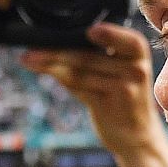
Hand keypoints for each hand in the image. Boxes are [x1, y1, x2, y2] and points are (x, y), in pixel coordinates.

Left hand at [22, 22, 167, 166]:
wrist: (136, 134)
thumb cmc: (122, 94)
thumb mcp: (121, 68)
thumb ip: (96, 53)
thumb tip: (55, 39)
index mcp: (138, 52)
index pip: (127, 41)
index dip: (110, 35)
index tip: (90, 31)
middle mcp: (136, 70)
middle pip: (89, 57)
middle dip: (56, 51)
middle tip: (32, 46)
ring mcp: (123, 90)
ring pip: (79, 72)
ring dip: (49, 64)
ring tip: (28, 58)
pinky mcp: (107, 106)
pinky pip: (78, 88)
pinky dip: (57, 77)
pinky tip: (42, 70)